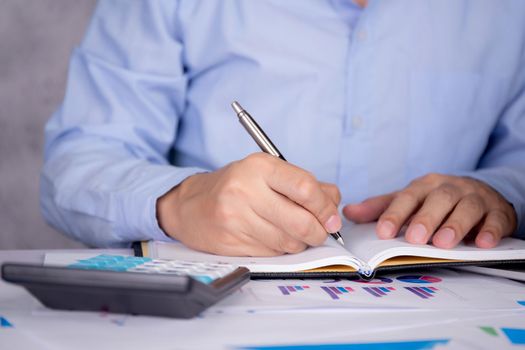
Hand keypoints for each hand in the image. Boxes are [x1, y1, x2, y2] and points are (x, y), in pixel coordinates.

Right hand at [157, 153, 341, 255]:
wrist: (191, 205)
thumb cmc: (236, 186)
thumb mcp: (267, 173)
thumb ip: (304, 184)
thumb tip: (332, 206)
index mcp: (259, 166)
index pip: (305, 188)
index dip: (326, 207)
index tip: (331, 218)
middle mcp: (246, 190)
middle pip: (301, 221)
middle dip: (318, 232)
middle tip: (320, 231)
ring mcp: (237, 218)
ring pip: (289, 242)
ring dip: (299, 242)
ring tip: (291, 231)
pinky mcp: (232, 242)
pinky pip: (272, 252)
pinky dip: (280, 248)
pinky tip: (272, 236)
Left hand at [343, 173, 516, 248]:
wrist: (478, 192)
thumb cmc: (436, 200)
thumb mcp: (408, 200)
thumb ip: (380, 208)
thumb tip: (348, 212)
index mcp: (424, 186)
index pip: (407, 198)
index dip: (394, 214)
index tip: (383, 233)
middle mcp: (449, 188)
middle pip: (437, 200)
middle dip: (425, 218)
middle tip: (414, 238)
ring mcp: (475, 198)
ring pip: (466, 208)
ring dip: (455, 225)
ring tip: (443, 243)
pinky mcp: (497, 211)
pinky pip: (496, 219)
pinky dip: (490, 230)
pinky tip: (482, 242)